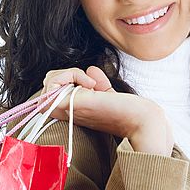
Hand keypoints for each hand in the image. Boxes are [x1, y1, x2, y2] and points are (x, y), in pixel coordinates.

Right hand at [40, 66, 173, 155]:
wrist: (141, 120)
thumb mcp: (107, 94)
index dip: (67, 80)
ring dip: (69, 74)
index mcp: (74, 110)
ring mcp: (67, 109)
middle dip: (66, 74)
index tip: (93, 83)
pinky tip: (92, 85)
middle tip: (91, 82)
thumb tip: (90, 68)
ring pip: (48, 81)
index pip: (53, 90)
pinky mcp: (71, 104)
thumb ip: (98, 83)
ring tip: (92, 84)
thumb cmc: (129, 111)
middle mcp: (67, 111)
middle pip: (48, 83)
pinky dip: (72, 74)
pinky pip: (54, 82)